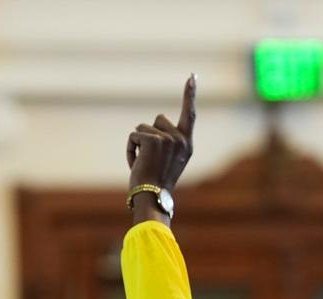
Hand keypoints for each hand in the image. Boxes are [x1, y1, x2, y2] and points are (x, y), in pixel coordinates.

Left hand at [126, 75, 195, 222]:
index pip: (189, 114)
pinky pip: (134, 135)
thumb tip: (151, 130)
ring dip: (138, 142)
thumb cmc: (156, 184)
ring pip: (143, 126)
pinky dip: (130, 149)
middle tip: (151, 160)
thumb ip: (166, 144)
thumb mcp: (167, 162)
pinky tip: (136, 164)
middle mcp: (181, 140)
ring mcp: (168, 139)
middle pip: (158, 119)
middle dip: (149, 134)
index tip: (192, 76)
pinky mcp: (153, 140)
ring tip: (143, 163)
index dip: (190, 95)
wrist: (152, 198)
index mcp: (187, 145)